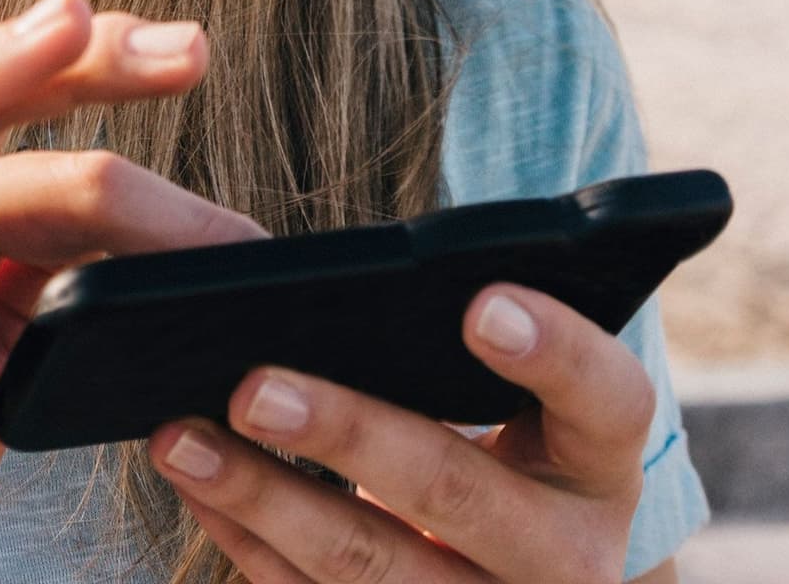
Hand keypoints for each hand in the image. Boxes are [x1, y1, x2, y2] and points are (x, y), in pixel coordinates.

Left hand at [147, 281, 657, 580]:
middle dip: (350, 435)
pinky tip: (195, 486)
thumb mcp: (476, 369)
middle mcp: (572, 556)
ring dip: (265, 500)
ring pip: (378, 572)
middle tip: (253, 385)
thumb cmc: (470, 418)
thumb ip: (397, 297)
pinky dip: (250, 542)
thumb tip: (234, 239)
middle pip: (461, 493)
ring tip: (181, 438)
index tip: (476, 303)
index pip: (608, 397)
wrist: (504, 568)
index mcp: (600, 455)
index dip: (553, 350)